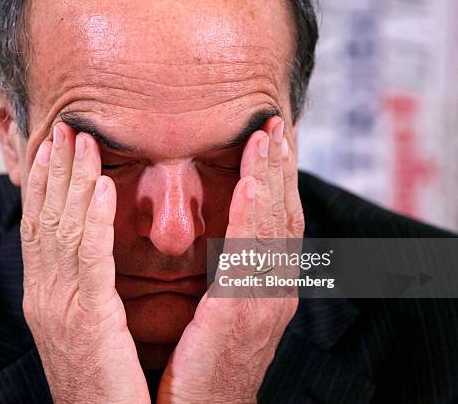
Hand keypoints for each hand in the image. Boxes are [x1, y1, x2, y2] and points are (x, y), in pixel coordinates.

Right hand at [20, 122, 149, 403]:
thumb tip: (89, 255)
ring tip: (81, 140)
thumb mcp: (82, 327)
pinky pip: (89, 258)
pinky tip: (101, 186)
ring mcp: (59, 306)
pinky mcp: (86, 319)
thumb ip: (81, 288)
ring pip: (62, 228)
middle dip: (52, 170)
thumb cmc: (99, 382)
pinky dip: (92, 218)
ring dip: (71, 180)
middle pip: (44, 219)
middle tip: (63, 128)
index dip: (41, 185)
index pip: (38, 228)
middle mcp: (45, 294)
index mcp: (45, 296)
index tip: (49, 148)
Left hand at [157, 118, 303, 403]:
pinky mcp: (243, 315)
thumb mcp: (219, 312)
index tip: (270, 140)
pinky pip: (252, 257)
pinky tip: (254, 184)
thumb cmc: (204, 364)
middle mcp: (274, 290)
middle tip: (276, 124)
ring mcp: (264, 302)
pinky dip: (256, 216)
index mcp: (266, 287)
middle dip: (280, 168)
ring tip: (268, 136)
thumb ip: (225, 275)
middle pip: (283, 215)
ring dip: (273, 178)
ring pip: (275, 227)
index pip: (276, 221)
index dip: (276, 179)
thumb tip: (217, 240)